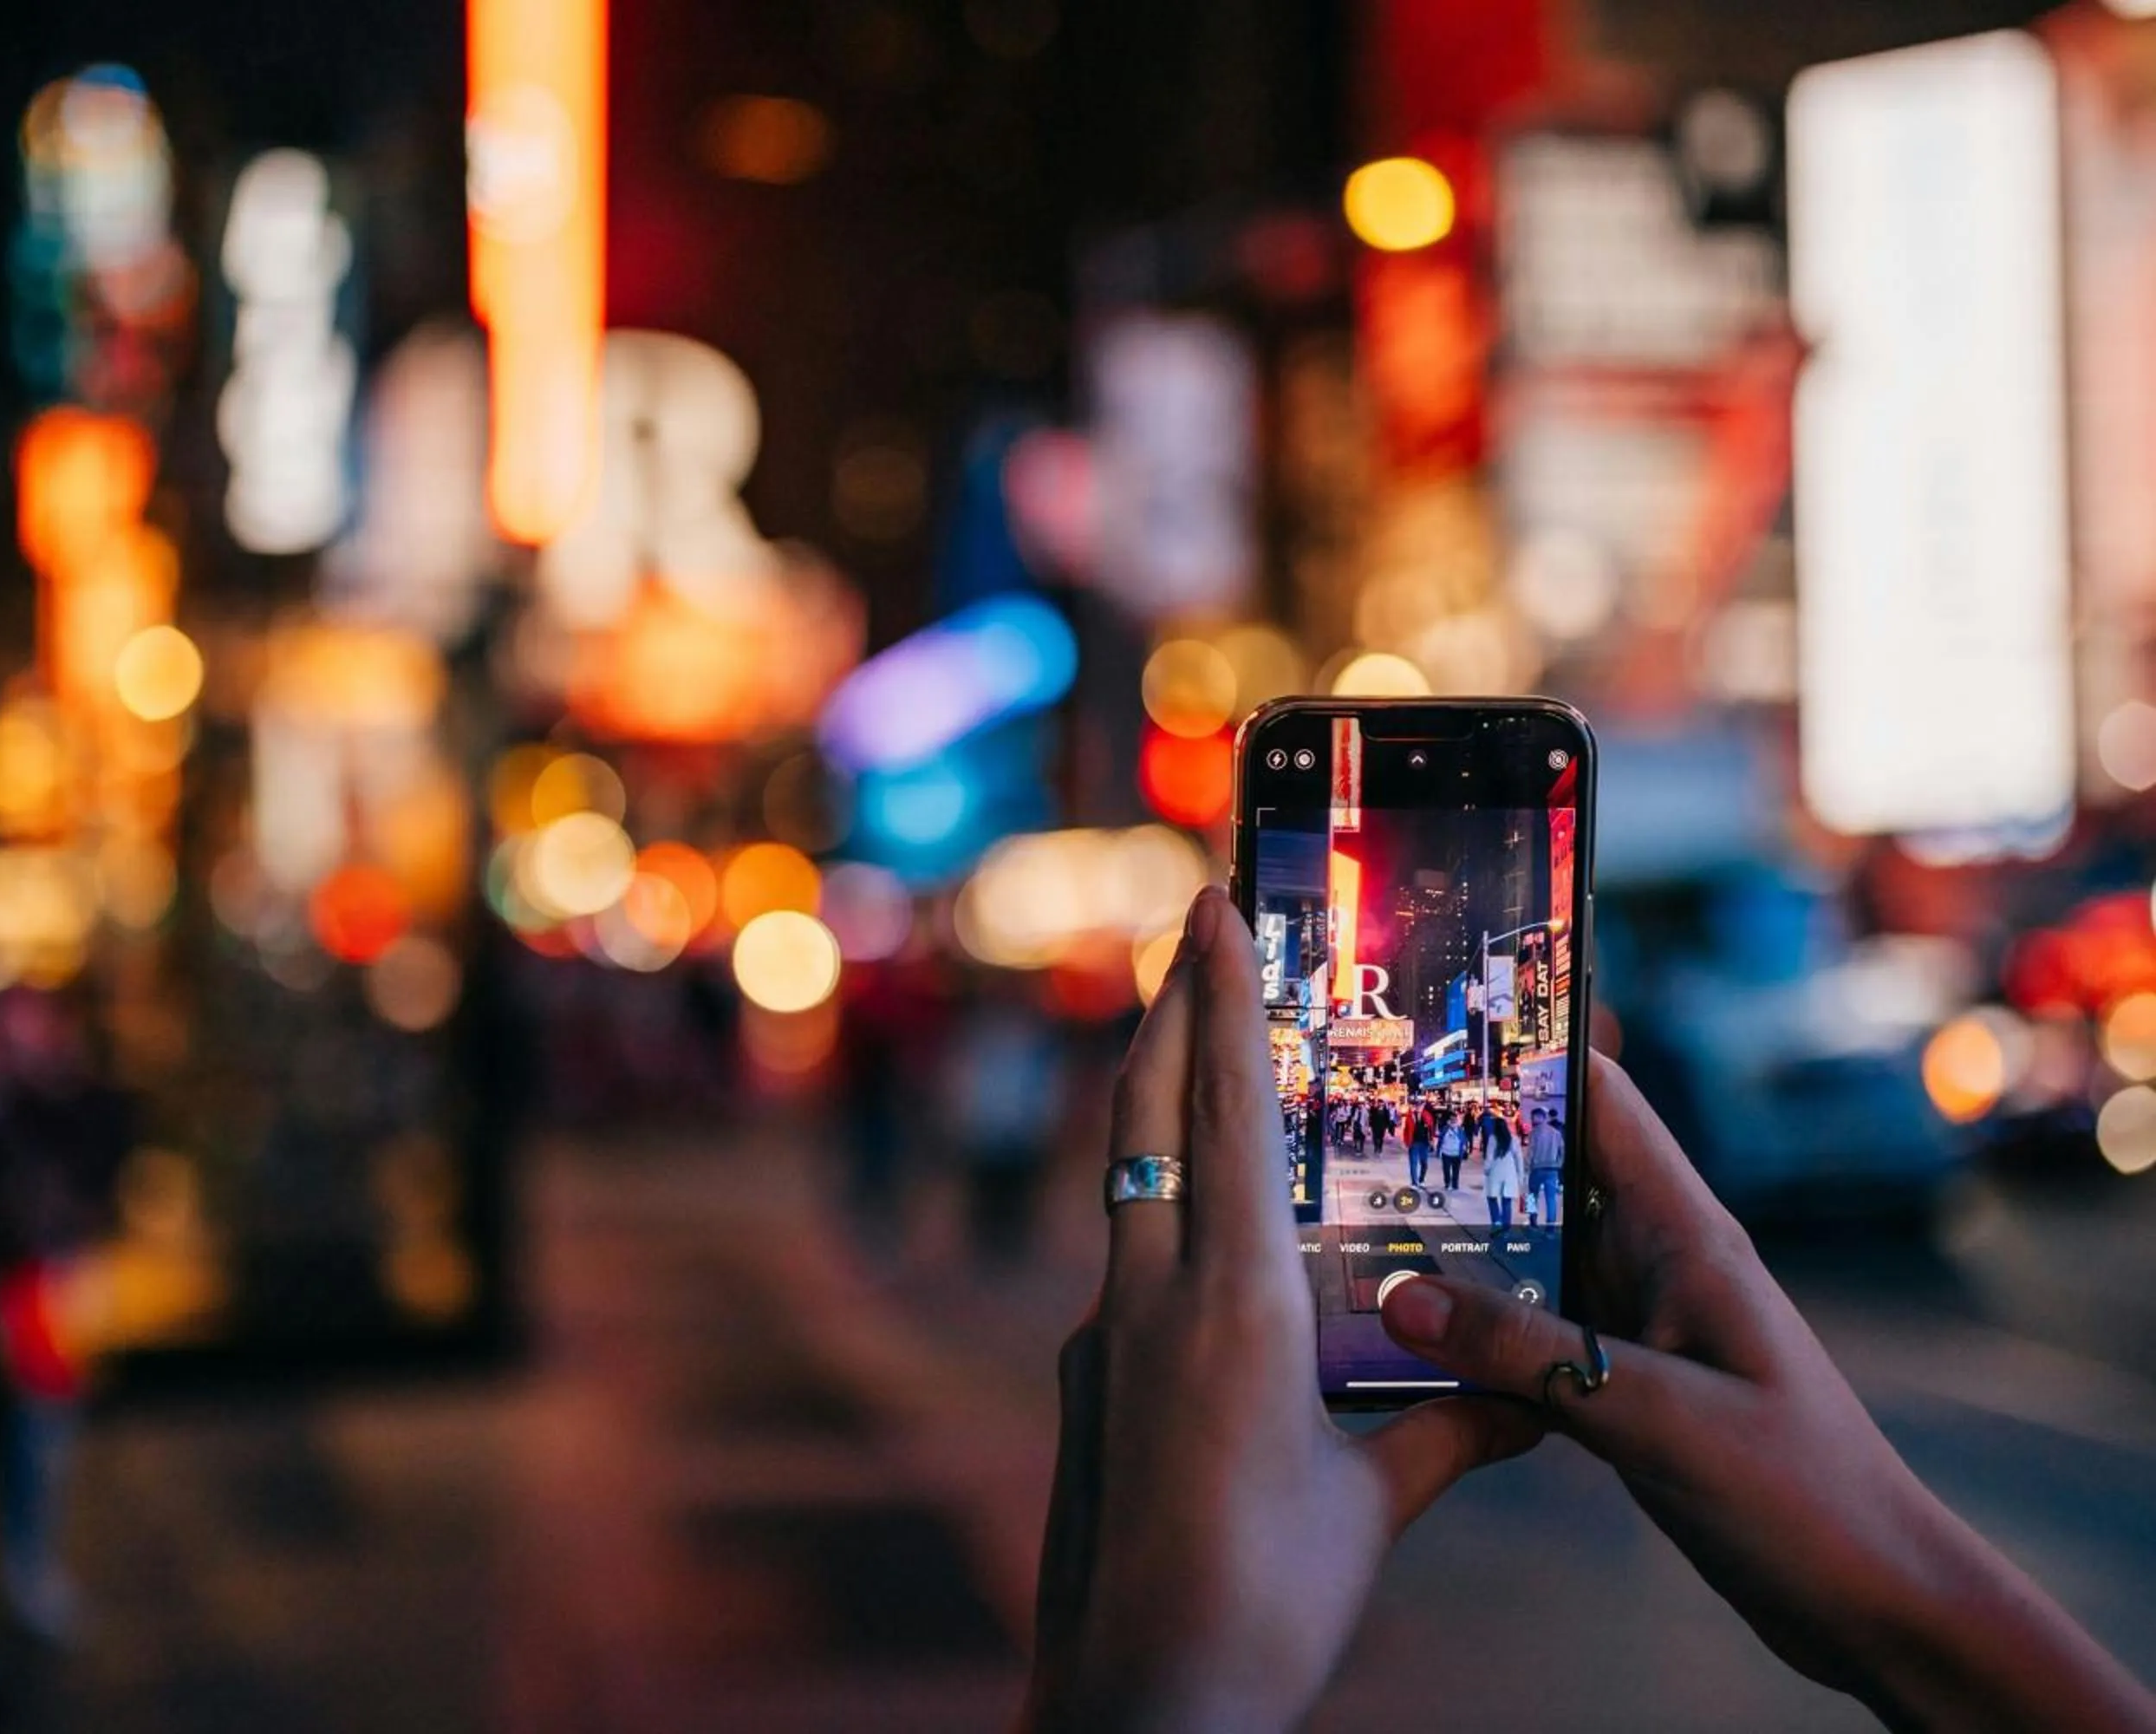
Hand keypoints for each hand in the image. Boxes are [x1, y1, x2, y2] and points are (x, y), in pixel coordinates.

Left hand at [1020, 891, 1539, 1733]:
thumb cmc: (1265, 1606)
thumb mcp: (1373, 1508)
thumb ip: (1448, 1431)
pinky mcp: (1086, 1385)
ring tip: (1204, 1058)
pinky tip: (1205, 1238)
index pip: (1220, 1116)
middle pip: (1147, 1121)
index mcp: (1229, 1308)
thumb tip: (1532, 1396)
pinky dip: (1165, 1213)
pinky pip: (1129, 1264)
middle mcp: (1147, 1302)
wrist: (1139, 1701)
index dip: (1214, 1001)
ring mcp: (1101, 1340)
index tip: (1204, 909)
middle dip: (1169, 1016)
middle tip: (1186, 930)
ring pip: (1129, 1187)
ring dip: (1163, 1109)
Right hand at [1378, 1053, 2155, 1732]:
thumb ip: (1533, 1357)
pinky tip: (1398, 1342)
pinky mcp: (1620, 1390)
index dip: (1523, 1056)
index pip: (1599, 1103)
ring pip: (1524, 1261)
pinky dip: (1468, 1334)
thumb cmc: (1805, 1496)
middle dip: (1453, 1152)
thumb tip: (1403, 1299)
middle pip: (1542, 1176)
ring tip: (1345, 1230)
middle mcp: (1654, 1265)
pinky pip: (1526, 1339)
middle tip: (1343, 1139)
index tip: (1423, 1035)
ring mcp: (1635, 1327)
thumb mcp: (1662, 1418)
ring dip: (1450, 1249)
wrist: (1875, 1605)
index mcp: (1685, 1237)